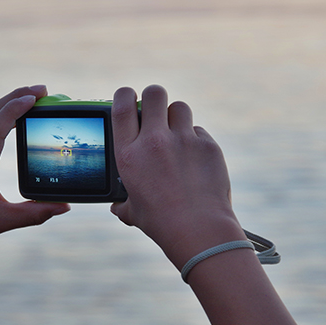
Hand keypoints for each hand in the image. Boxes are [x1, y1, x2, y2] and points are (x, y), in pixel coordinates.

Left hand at [0, 85, 69, 258]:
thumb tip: (63, 207)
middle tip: (42, 90)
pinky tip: (12, 118)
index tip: (34, 98)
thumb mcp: (0, 222)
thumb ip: (33, 214)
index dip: (14, 110)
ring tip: (31, 98)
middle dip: (16, 97)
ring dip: (8, 104)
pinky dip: (0, 116)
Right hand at [110, 85, 245, 268]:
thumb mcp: (132, 211)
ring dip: (176, 117)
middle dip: (153, 97)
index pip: (122, 105)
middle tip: (156, 111)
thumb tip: (117, 206)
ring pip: (179, 107)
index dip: (124, 94)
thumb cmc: (161, 223)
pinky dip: (195, 140)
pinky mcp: (208, 145)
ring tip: (176, 135)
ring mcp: (183, 140)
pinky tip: (195, 159)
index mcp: (129, 154)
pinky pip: (199, 130)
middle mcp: (154, 141)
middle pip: (154, 93)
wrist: (198, 230)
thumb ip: (123, 202)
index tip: (128, 96)